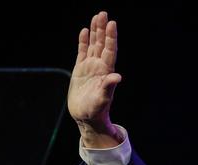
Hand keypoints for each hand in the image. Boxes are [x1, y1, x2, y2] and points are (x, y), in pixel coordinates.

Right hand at [68, 11, 122, 146]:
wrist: (87, 117)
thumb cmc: (96, 111)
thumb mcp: (102, 99)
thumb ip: (109, 87)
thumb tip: (117, 77)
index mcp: (105, 72)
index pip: (109, 50)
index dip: (111, 37)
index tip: (112, 23)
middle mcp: (99, 67)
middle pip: (102, 44)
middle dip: (103, 29)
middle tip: (104, 13)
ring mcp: (90, 68)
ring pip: (93, 45)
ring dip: (95, 32)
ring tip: (97, 17)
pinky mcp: (80, 70)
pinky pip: (82, 52)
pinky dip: (83, 42)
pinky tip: (85, 31)